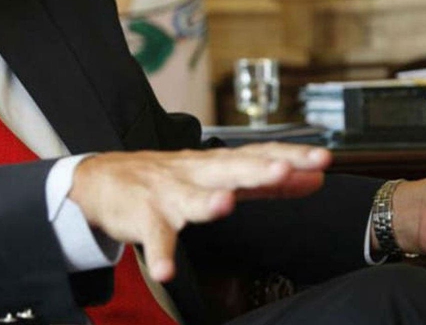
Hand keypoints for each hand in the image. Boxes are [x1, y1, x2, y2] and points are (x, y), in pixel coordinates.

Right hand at [68, 143, 330, 281]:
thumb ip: (266, 182)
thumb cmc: (169, 180)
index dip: (290, 156)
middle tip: (284, 168)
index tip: (323, 158)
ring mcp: (168, 194)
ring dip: (207, 201)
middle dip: (257, 168)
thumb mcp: (218, 176)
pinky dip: (160, 254)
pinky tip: (167, 271)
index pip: (258, 155)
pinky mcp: (143, 217)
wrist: (102, 179)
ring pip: (190, 198)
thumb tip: (314, 179)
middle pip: (229, 168)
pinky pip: (154, 238)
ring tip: (225, 205)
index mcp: (217, 165)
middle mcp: (195, 174)